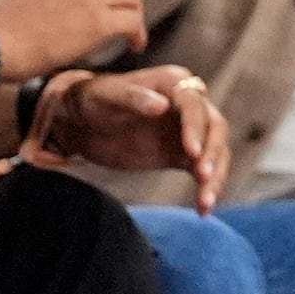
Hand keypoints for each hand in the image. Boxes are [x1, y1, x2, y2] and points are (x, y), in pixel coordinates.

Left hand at [31, 66, 230, 210]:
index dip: (196, 128)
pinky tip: (203, 209)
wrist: (80, 123)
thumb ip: (133, 98)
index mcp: (173, 84)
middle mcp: (188, 106)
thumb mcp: (107, 95)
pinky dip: (206, 188)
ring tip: (205, 203)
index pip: (194, 106)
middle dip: (212, 153)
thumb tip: (162, 105)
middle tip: (202, 176)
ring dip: (214, 176)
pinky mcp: (181, 155)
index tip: (191, 152)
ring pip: (215, 152)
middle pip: (214, 128)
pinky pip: (202, 170)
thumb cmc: (93, 100)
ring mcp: (187, 132)